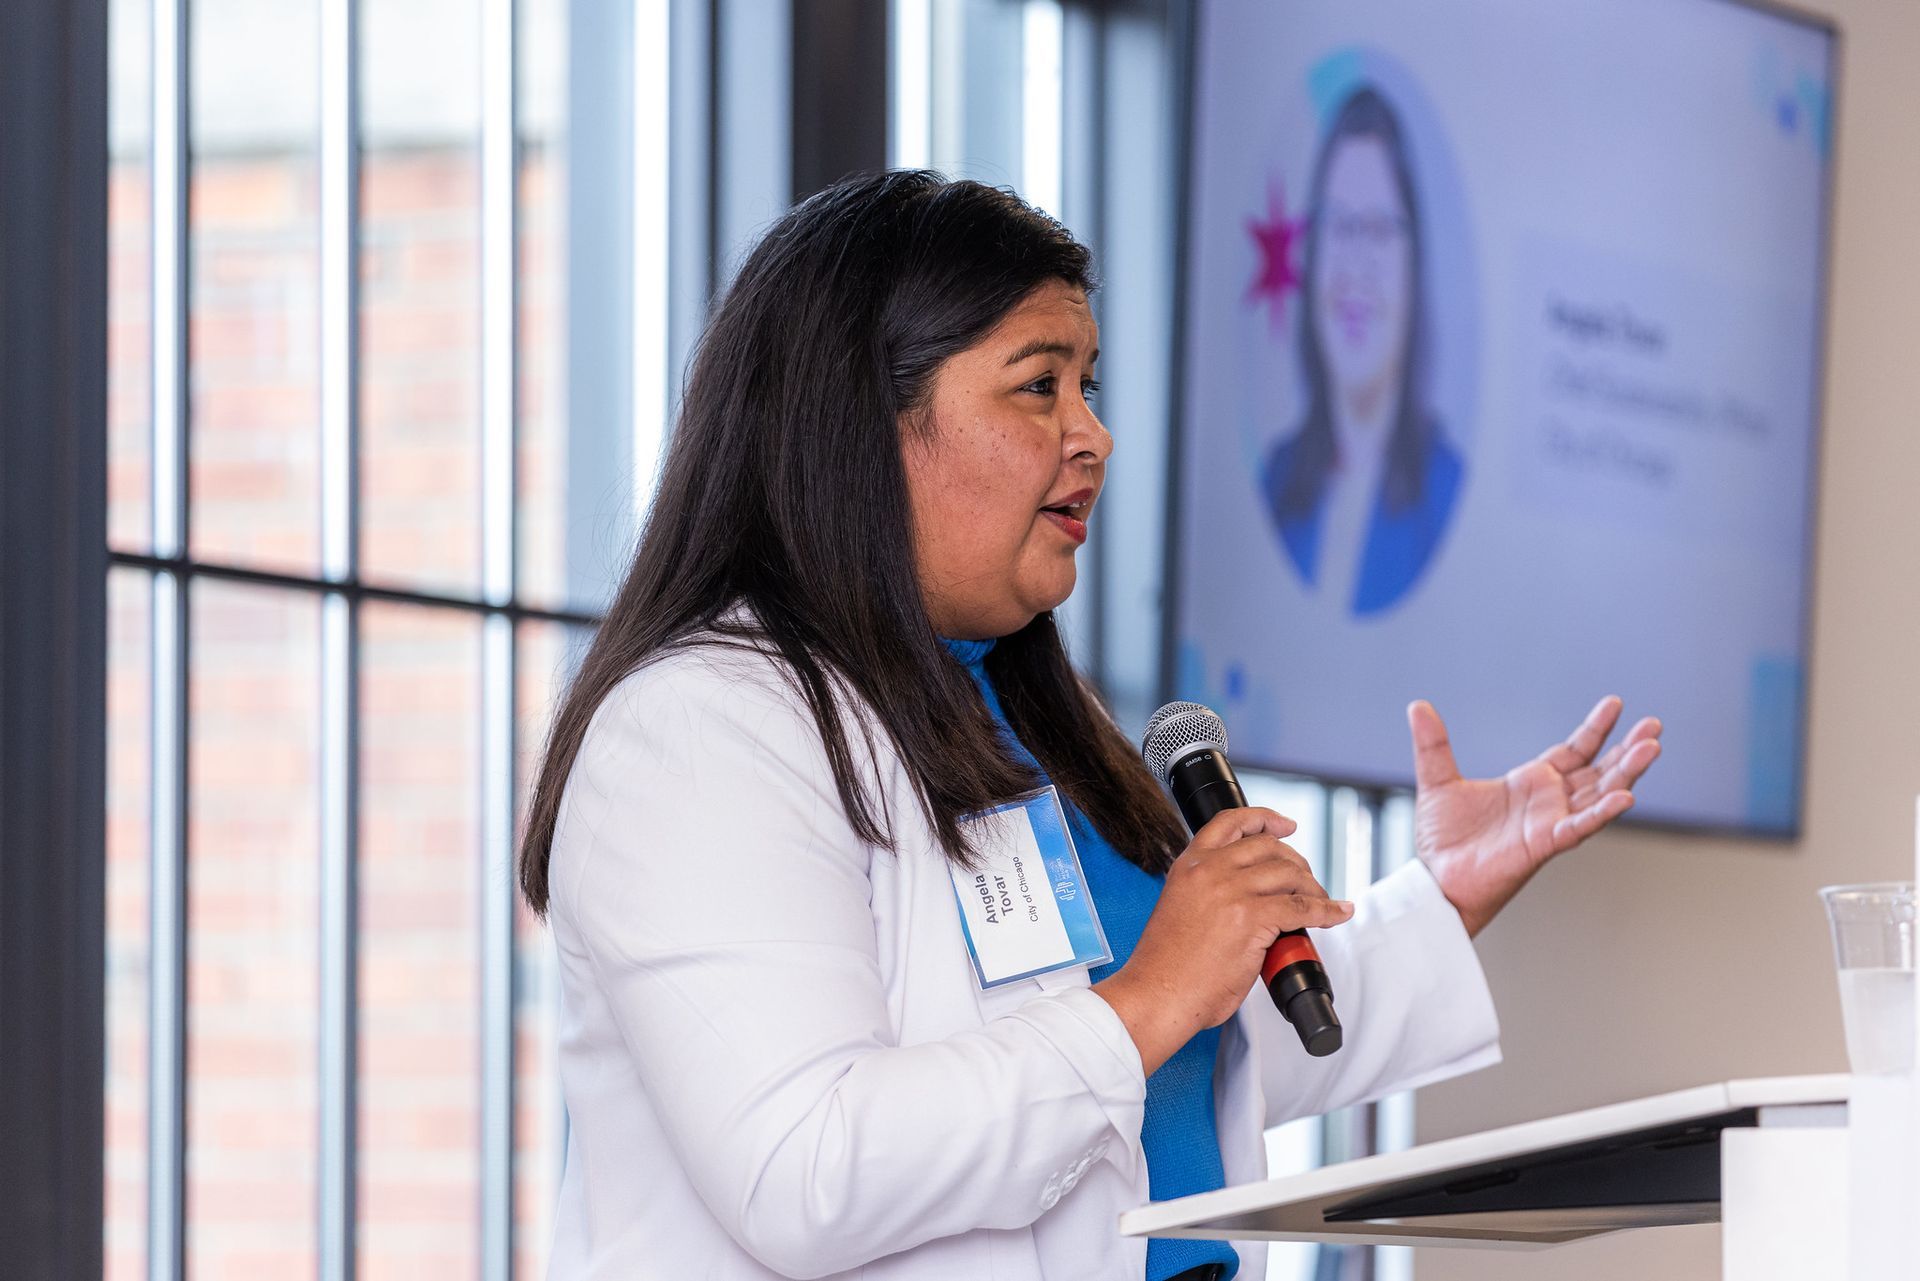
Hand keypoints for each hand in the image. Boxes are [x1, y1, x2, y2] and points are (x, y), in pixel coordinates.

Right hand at [1091, 807, 1351, 1075]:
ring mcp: (1231, 891)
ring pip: (1289, 874)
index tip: (1285, 825)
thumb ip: (1209, 893)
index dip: (1264, 819)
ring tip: (1321, 903)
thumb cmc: (1165, 967)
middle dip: (1296, 862)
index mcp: (1189, 865)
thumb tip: (1249, 902)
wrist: (1157, 994)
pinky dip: (1327, 910)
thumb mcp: (1180, 908)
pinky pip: (1303, 907)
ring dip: (1313, 888)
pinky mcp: (1252, 918)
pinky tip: (1338, 913)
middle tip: (1307, 882)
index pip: (1230, 822)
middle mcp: (1210, 870)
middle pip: (1269, 847)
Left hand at [1409, 696, 1661, 937]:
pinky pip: (1580, 827)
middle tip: (1654, 726)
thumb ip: (1433, 744)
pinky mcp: (1544, 844)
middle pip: (1599, 770)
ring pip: (1599, 794)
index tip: (1615, 704)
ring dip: (1626, 773)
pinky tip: (1626, 796)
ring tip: (1652, 748)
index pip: (1574, 751)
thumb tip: (1418, 706)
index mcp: (1530, 783)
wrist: (1435, 880)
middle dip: (1627, 749)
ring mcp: (1550, 823)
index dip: (1596, 729)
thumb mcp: (1437, 780)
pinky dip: (1602, 812)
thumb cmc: (1443, 840)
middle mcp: (1548, 802)